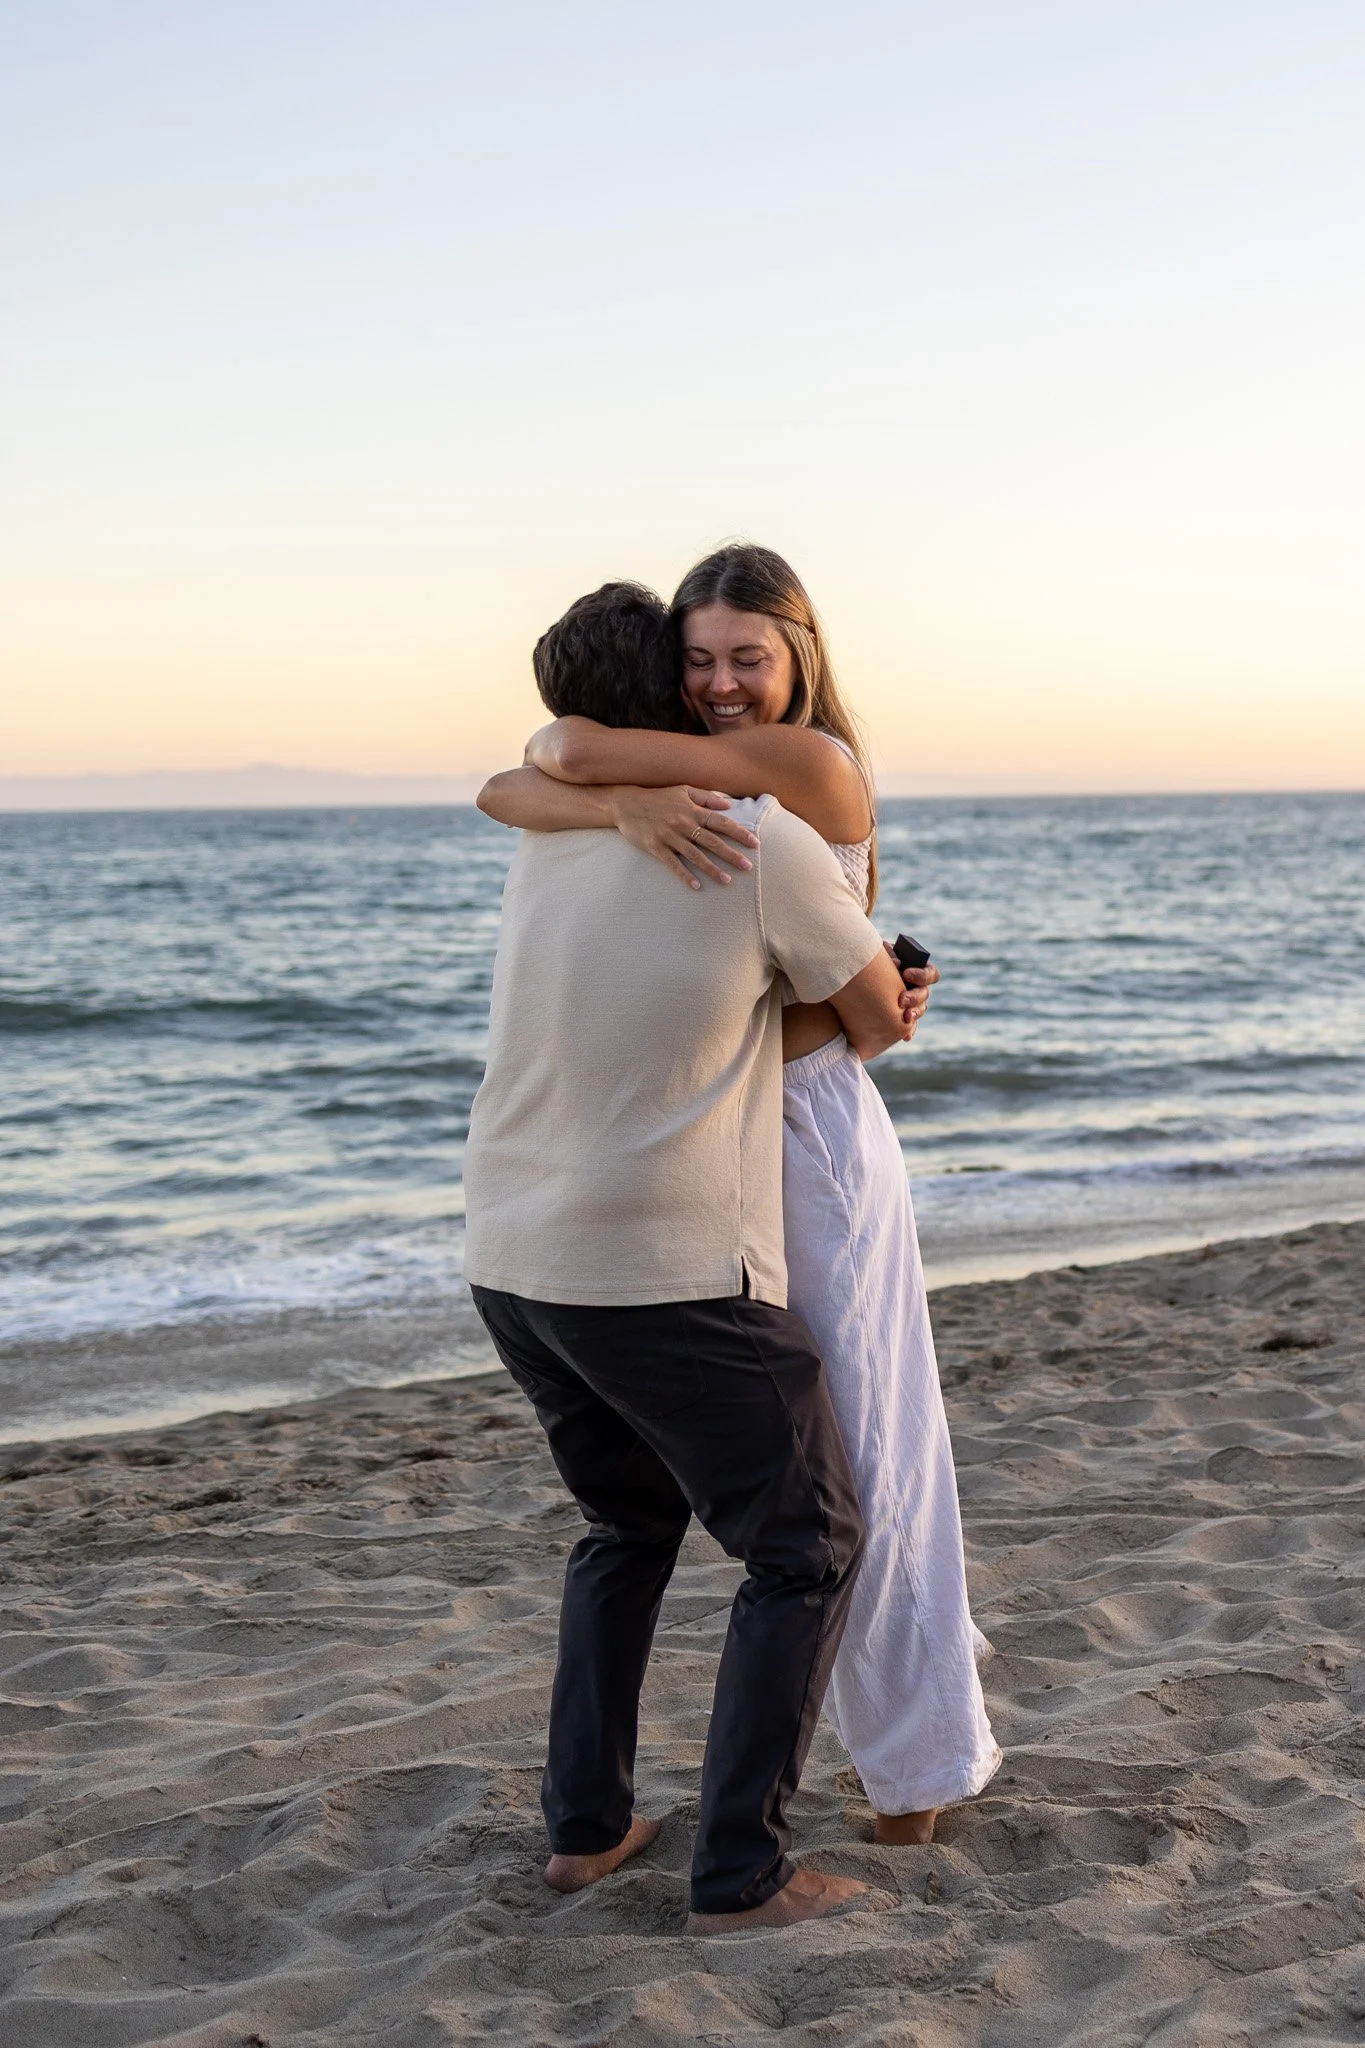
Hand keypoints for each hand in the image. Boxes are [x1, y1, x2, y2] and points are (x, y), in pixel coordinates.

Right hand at [609, 786, 759, 889]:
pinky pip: (673, 863)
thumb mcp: (682, 791)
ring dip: (712, 868)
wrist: (626, 803)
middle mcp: (683, 824)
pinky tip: (697, 886)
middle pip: (712, 841)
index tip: (754, 843)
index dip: (739, 833)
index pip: (721, 822)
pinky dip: (685, 875)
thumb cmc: (657, 797)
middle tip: (747, 867)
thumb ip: (706, 798)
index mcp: (692, 810)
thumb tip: (728, 806)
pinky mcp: (655, 847)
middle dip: (731, 855)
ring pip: (695, 855)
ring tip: (727, 881)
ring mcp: (669, 836)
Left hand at [883, 943, 940, 1040]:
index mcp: (919, 970)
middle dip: (914, 997)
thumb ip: (890, 953)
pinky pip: (910, 1026)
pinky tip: (906, 1036)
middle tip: (901, 1000)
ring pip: (920, 1010)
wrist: (860, 977)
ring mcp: (912, 1003)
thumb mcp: (881, 951)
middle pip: (925, 994)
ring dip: (914, 1014)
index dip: (922, 975)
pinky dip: (909, 1031)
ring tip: (905, 1017)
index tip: (906, 974)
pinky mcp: (903, 1015)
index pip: (931, 974)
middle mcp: (918, 988)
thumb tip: (897, 963)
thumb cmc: (874, 958)